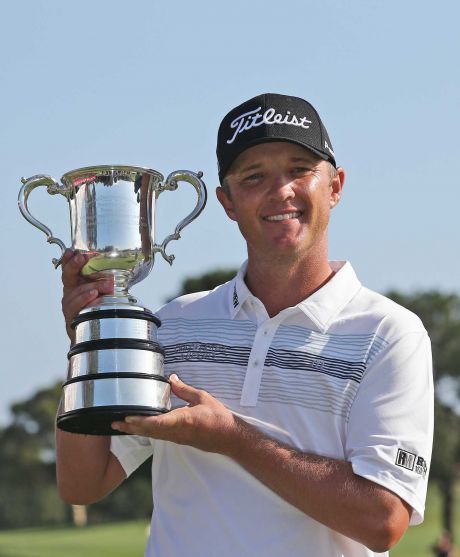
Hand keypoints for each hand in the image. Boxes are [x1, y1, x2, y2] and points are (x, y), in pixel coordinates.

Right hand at [61, 249, 113, 341]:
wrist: (91, 332)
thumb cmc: (96, 308)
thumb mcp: (102, 291)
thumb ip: (106, 281)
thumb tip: (120, 272)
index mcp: (75, 282)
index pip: (70, 267)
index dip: (69, 258)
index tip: (72, 251)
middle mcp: (69, 291)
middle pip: (68, 275)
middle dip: (74, 265)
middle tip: (82, 257)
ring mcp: (69, 303)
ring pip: (78, 291)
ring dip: (92, 285)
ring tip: (106, 284)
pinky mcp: (71, 316)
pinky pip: (77, 306)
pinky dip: (86, 299)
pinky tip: (94, 295)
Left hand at [111, 375, 241, 454]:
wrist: (228, 437)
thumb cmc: (218, 417)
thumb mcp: (201, 397)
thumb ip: (184, 389)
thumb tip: (171, 378)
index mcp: (183, 420)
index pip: (157, 422)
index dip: (141, 421)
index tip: (127, 417)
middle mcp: (177, 432)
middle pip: (149, 431)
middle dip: (131, 427)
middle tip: (114, 422)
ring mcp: (176, 438)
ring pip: (152, 435)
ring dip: (136, 430)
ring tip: (121, 425)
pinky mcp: (178, 440)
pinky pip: (158, 436)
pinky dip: (146, 432)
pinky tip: (139, 427)